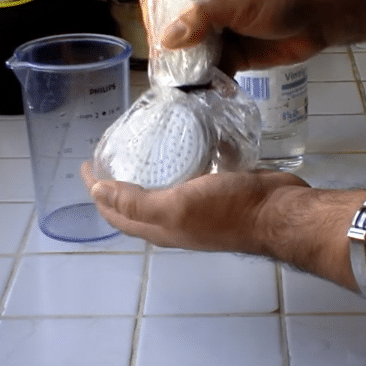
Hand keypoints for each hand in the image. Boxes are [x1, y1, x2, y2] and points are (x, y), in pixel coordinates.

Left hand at [80, 161, 358, 288]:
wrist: (279, 212)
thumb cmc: (228, 210)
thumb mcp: (175, 206)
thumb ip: (136, 202)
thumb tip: (97, 193)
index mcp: (159, 227)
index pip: (115, 212)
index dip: (97, 191)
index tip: (87, 164)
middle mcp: (174, 219)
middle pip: (135, 202)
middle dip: (117, 180)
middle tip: (112, 149)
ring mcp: (197, 205)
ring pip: (162, 187)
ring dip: (147, 168)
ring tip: (141, 141)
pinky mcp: (217, 189)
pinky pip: (189, 173)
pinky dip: (179, 158)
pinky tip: (182, 139)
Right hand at [142, 0, 331, 74]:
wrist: (323, 15)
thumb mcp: (239, 2)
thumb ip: (203, 18)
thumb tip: (166, 40)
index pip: (168, 0)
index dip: (157, 20)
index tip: (155, 42)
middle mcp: (210, 12)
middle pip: (178, 34)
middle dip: (170, 54)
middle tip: (166, 74)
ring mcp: (223, 36)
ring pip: (195, 56)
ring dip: (188, 73)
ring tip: (179, 91)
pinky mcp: (237, 58)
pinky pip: (216, 72)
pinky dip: (209, 84)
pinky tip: (202, 96)